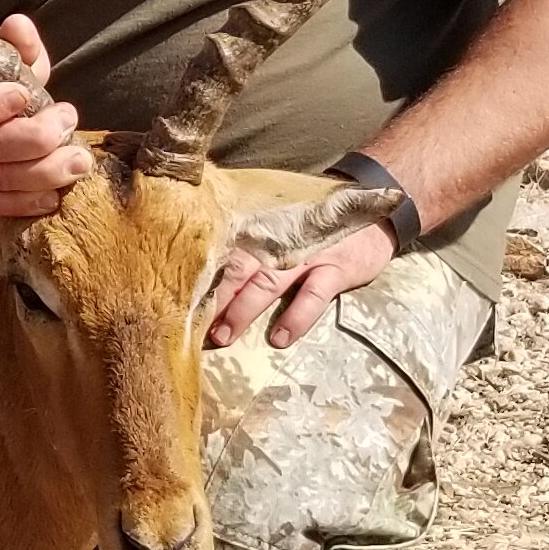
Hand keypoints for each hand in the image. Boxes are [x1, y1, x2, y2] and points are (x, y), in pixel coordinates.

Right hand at [0, 14, 90, 217]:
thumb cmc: (3, 74)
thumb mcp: (13, 51)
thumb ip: (19, 41)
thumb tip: (20, 26)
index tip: (26, 94)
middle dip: (36, 139)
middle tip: (69, 121)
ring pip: (0, 179)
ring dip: (45, 173)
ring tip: (79, 160)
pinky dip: (26, 204)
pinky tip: (55, 196)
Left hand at [205, 220, 395, 350]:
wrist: (375, 211)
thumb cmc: (320, 225)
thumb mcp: (283, 225)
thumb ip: (251, 240)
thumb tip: (208, 262)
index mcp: (261, 233)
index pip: (221, 253)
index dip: (198, 276)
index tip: (173, 298)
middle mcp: (278, 243)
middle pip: (236, 268)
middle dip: (212, 297)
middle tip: (188, 324)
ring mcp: (307, 256)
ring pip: (267, 283)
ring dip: (243, 310)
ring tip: (224, 336)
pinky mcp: (335, 269)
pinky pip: (312, 295)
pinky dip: (296, 317)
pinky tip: (280, 338)